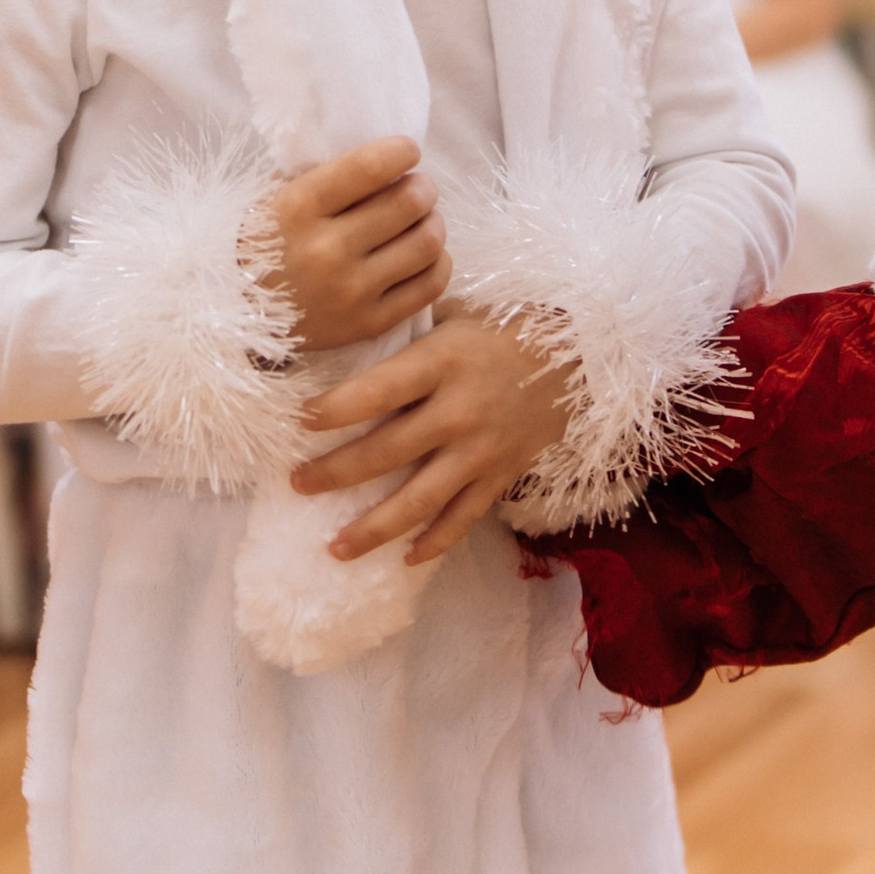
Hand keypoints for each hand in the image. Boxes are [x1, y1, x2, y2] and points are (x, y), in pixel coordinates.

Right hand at [265, 137, 447, 352]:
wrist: (241, 312)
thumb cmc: (269, 241)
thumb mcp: (279, 195)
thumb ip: (327, 172)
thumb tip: (388, 154)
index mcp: (298, 207)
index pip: (370, 166)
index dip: (402, 152)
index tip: (407, 152)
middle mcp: (325, 250)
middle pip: (410, 202)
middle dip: (423, 187)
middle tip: (419, 188)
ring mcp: (349, 291)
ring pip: (427, 243)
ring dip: (433, 223)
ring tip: (422, 220)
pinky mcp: (368, 324)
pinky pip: (430, 284)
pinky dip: (438, 261)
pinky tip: (423, 254)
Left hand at [292, 308, 578, 565]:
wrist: (576, 357)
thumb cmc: (501, 330)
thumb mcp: (454, 315)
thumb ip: (407, 334)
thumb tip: (349, 335)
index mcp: (443, 363)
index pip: (379, 390)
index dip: (337, 408)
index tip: (301, 420)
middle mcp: (459, 410)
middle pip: (387, 451)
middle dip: (335, 472)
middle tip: (298, 483)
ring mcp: (481, 450)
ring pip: (420, 500)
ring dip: (374, 528)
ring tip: (335, 548)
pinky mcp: (500, 476)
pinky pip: (463, 518)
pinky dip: (434, 542)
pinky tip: (405, 558)